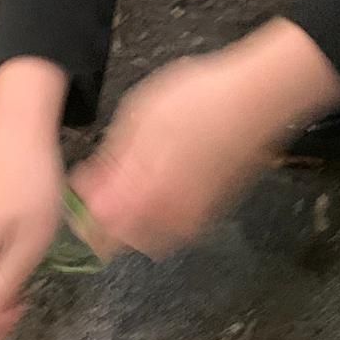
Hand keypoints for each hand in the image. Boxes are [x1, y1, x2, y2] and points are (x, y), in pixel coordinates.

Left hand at [71, 19, 339, 258]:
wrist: (259, 99)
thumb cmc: (197, 99)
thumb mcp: (139, 117)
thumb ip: (112, 161)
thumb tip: (89, 190)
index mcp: (144, 195)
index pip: (100, 229)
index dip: (82, 215)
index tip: (80, 191)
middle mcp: (169, 217)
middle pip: (124, 241)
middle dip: (107, 221)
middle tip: (103, 188)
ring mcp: (194, 217)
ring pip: (150, 239)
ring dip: (134, 222)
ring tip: (132, 186)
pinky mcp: (213, 211)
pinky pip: (176, 228)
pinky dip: (160, 217)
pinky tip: (161, 186)